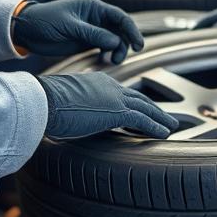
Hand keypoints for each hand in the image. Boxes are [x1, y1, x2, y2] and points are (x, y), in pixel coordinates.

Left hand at [12, 0, 143, 61]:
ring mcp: (92, 30)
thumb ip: (92, 34)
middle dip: (125, 43)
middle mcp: (96, 17)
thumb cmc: (46, 21)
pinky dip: (107, 55)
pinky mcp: (86, 42)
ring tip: (110, 62)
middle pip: (120, 29)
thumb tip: (116, 41)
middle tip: (119, 58)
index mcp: (94, 7)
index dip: (131, 30)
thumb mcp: (69, 26)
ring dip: (116, 51)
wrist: (27, 30)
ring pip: (114, 40)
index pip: (120, 16)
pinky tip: (104, 62)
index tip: (138, 45)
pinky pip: (104, 48)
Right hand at [38, 72, 178, 139]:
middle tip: (165, 117)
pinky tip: (165, 133)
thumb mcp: (64, 102)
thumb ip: (75, 106)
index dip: (135, 102)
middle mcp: (110, 86)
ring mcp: (115, 97)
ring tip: (171, 126)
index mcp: (98, 82)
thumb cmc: (46, 103)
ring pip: (145, 108)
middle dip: (153, 108)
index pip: (122, 93)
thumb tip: (70, 117)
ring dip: (160, 118)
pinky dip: (156, 126)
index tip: (143, 110)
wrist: (44, 100)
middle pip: (138, 98)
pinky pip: (142, 120)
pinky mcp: (117, 111)